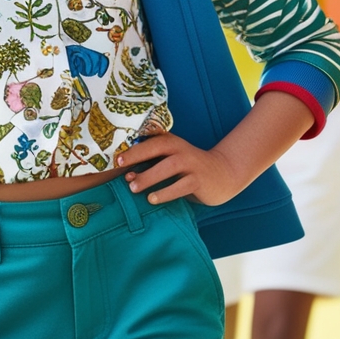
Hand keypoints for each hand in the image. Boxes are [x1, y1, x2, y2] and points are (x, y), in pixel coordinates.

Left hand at [117, 133, 245, 206]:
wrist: (223, 174)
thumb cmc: (189, 169)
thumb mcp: (172, 161)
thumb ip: (152, 165)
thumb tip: (127, 176)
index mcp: (172, 142)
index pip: (151, 139)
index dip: (133, 145)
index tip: (116, 155)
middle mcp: (181, 149)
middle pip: (158, 147)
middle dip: (138, 154)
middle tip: (120, 166)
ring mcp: (192, 164)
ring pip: (169, 167)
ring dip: (149, 176)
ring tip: (133, 187)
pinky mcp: (199, 180)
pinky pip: (181, 186)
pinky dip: (165, 192)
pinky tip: (152, 199)